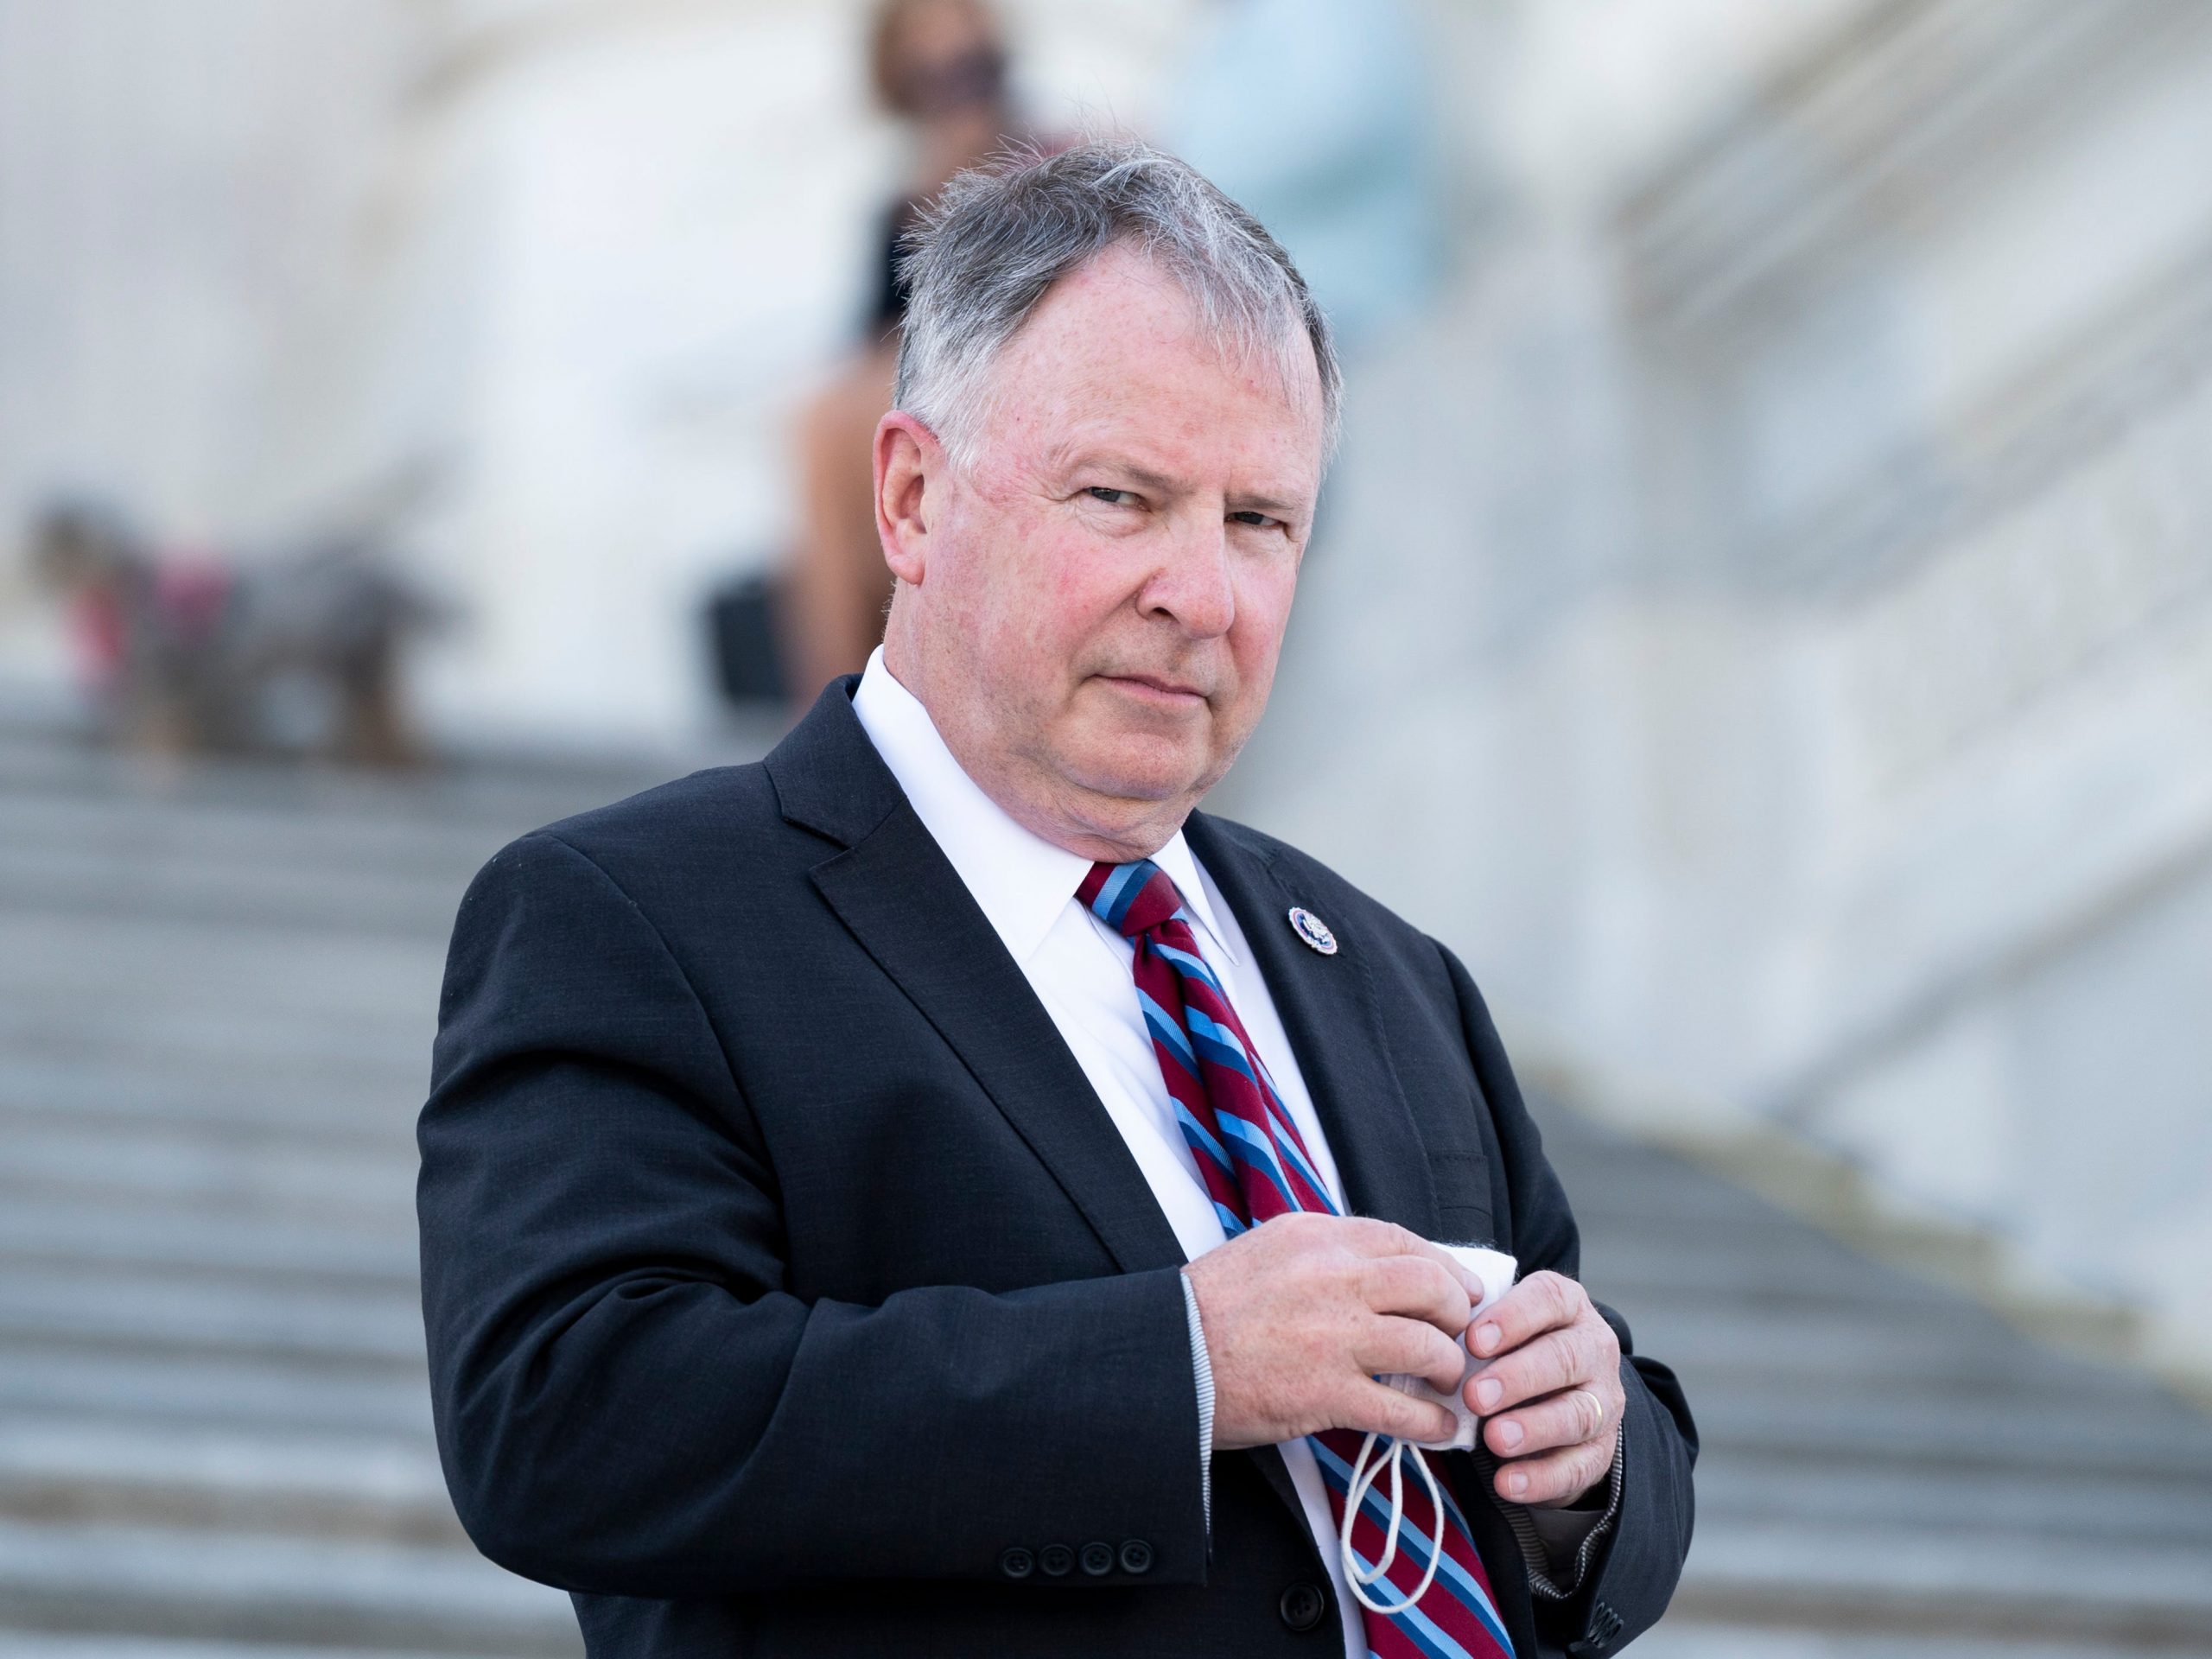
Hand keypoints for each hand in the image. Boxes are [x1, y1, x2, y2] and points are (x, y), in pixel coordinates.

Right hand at [1182, 1213, 1487, 1449]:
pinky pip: (1403, 1410)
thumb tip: (1382, 1272)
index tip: (1460, 1290)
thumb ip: (1324, 1253)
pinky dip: (1431, 1423)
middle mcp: (1333, 1277)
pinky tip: (1437, 1428)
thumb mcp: (1267, 1250)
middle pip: (1431, 1286)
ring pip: (1429, 1346)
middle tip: (1459, 1336)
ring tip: (1445, 1383)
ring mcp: (1333, 1335)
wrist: (1166, 1357)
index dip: (1444, 1267)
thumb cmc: (1210, 1308)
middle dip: (1457, 1314)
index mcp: (1317, 1236)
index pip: (1404, 1241)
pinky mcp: (1326, 1392)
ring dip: (1448, 1369)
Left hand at [1463, 1271, 1622, 1506]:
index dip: (1512, 1318)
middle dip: (1518, 1377)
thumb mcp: (1499, 1327)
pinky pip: (1578, 1466)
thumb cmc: (1512, 1349)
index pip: (1549, 1299)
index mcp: (1567, 1306)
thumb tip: (1433, 1336)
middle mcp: (1594, 1348)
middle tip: (1474, 1396)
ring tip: (1494, 1439)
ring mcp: (1604, 1400)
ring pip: (1578, 1413)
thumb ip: (1474, 1326)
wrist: (1554, 1397)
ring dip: (1534, 1427)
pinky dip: (1542, 1477)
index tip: (1472, 1341)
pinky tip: (1507, 1483)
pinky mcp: (1600, 1450)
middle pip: (1565, 1357)